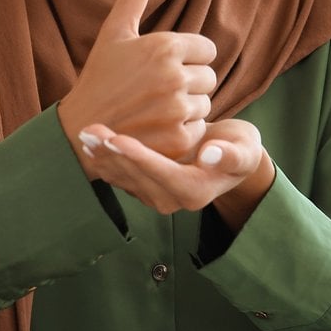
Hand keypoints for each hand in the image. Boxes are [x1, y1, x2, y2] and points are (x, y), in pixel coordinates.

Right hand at [58, 0, 216, 168]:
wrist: (79, 131)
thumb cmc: (100, 76)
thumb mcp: (116, 29)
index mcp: (165, 46)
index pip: (207, 50)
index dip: (186, 59)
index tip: (160, 68)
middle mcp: (174, 77)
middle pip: (210, 77)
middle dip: (188, 83)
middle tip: (155, 91)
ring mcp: (178, 110)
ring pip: (206, 103)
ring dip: (186, 108)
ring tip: (154, 109)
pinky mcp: (179, 140)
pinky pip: (201, 129)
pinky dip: (183, 132)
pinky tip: (157, 128)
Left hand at [76, 118, 275, 225]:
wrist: (229, 154)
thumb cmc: (240, 148)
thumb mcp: (245, 150)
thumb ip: (232, 154)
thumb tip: (212, 154)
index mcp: (196, 192)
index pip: (163, 174)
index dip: (139, 157)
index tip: (118, 139)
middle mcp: (172, 200)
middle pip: (137, 177)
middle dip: (112, 154)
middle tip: (90, 130)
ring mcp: (155, 196)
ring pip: (123, 177)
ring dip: (102, 156)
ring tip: (86, 132)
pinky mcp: (144, 187)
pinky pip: (120, 174)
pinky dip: (105, 157)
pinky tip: (92, 138)